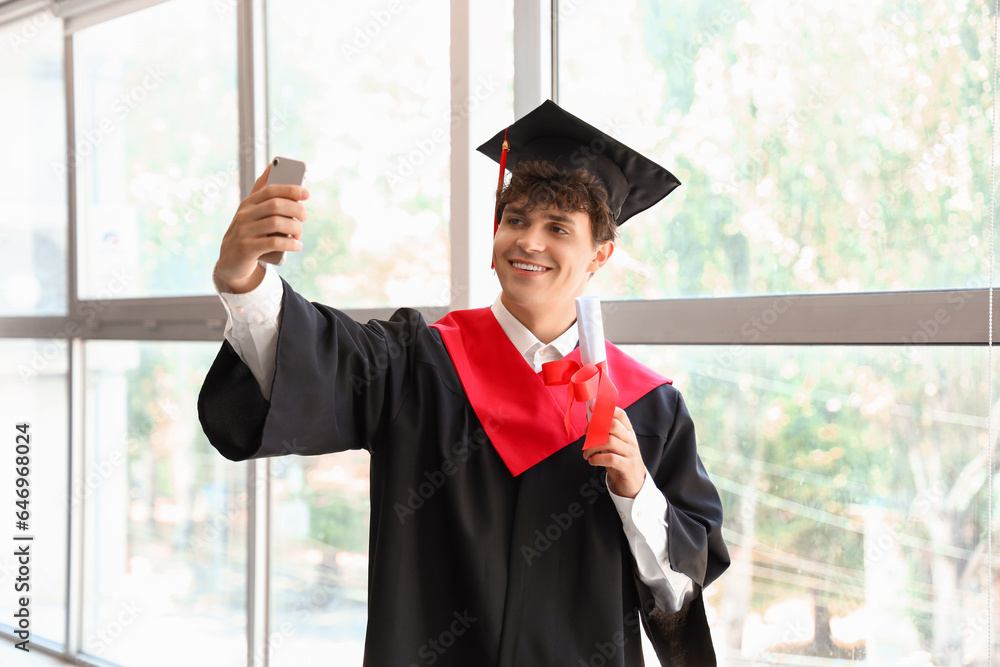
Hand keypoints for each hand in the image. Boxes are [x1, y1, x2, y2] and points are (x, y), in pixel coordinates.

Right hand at [216, 164, 309, 292]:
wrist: (231, 263)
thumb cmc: (248, 233)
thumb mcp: (251, 212)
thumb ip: (260, 191)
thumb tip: (272, 165)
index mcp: (248, 204)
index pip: (270, 190)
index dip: (290, 189)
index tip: (306, 193)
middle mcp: (244, 215)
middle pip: (276, 205)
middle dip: (296, 209)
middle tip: (305, 217)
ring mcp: (244, 232)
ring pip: (276, 223)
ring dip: (295, 228)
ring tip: (299, 235)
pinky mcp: (247, 249)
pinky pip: (273, 243)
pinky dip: (290, 244)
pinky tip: (297, 245)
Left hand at [582, 407, 645, 497]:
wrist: (635, 483)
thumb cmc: (621, 461)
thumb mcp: (614, 444)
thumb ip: (603, 430)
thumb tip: (590, 413)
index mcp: (628, 433)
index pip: (621, 415)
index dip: (606, 409)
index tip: (592, 408)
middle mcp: (631, 440)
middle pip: (613, 425)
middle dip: (594, 428)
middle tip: (585, 437)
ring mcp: (630, 453)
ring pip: (609, 441)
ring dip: (592, 447)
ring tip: (586, 454)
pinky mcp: (627, 467)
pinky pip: (610, 458)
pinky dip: (597, 458)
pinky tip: (591, 461)